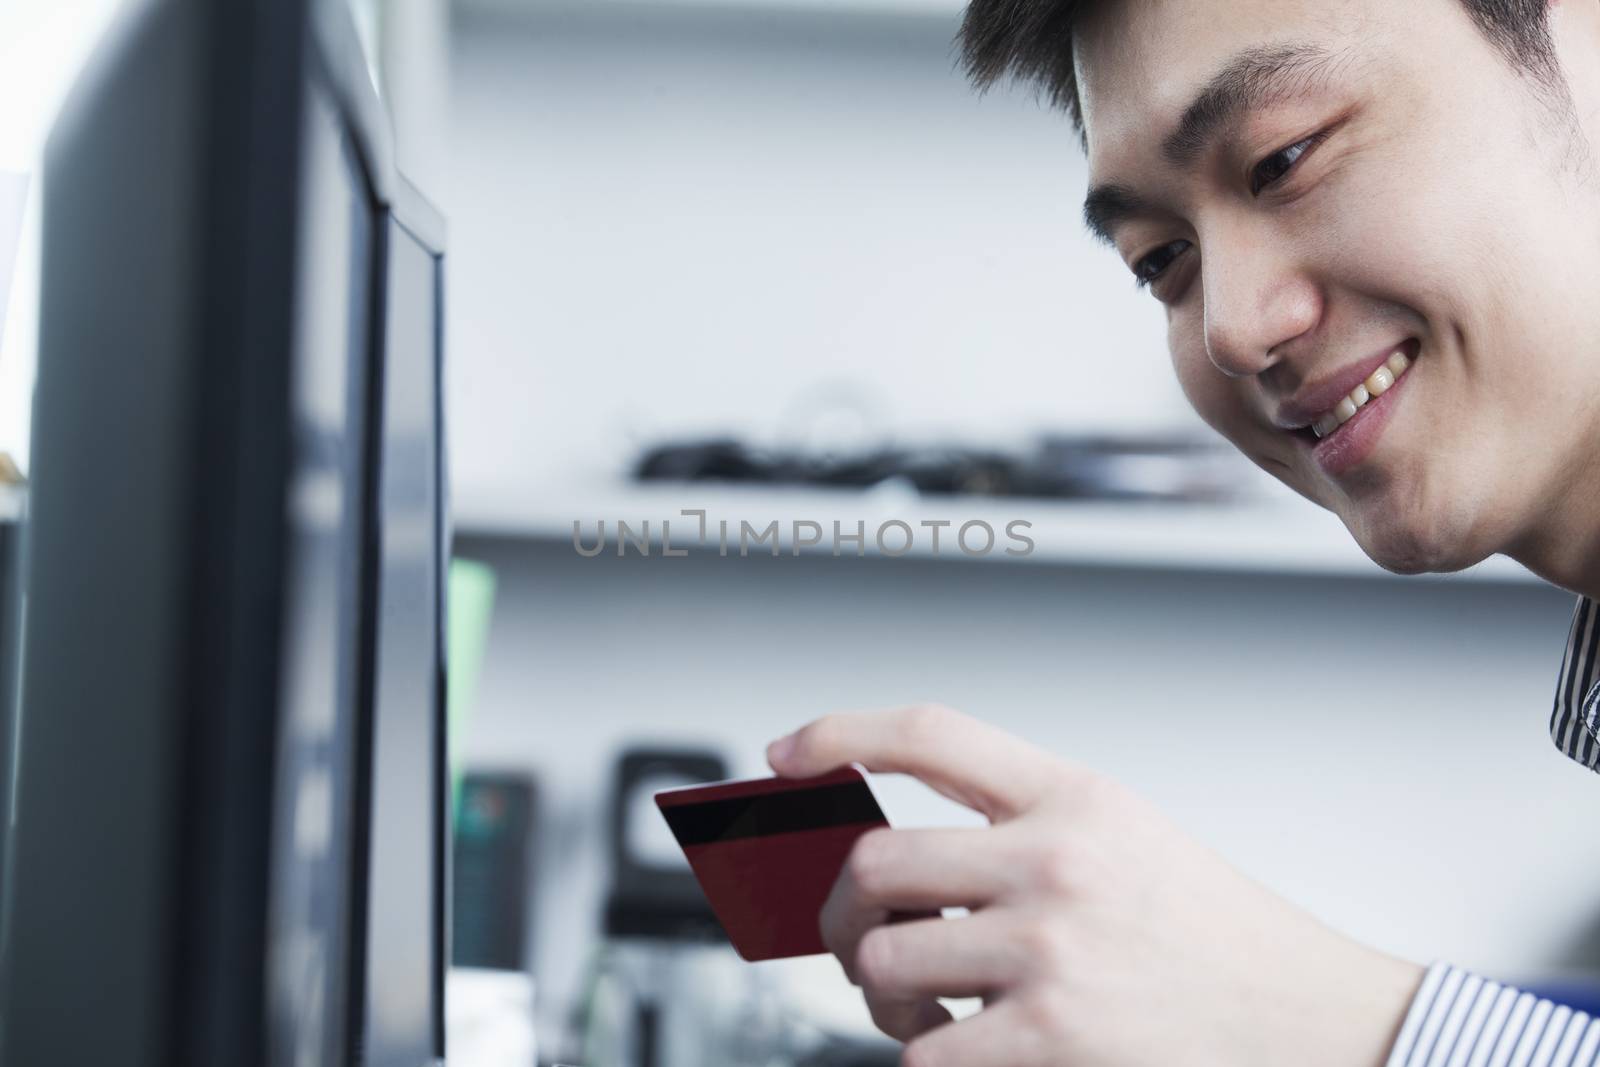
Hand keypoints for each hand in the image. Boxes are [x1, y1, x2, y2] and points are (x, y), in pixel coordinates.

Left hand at [766, 705, 1423, 1066]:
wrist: (1312, 1017)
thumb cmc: (1210, 931)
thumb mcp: (1123, 834)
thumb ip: (1019, 825)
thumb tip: (896, 857)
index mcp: (1074, 795)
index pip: (930, 732)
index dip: (840, 731)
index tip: (790, 752)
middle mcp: (1056, 860)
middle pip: (875, 861)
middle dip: (842, 907)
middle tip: (856, 932)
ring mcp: (1051, 950)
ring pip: (882, 959)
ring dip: (878, 992)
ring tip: (915, 1004)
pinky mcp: (1052, 1039)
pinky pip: (922, 1052)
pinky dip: (919, 1056)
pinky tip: (952, 1048)